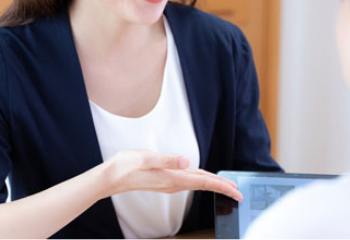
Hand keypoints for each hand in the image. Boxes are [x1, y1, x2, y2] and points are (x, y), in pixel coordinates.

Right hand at [101, 150, 242, 200]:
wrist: (110, 178)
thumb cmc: (125, 167)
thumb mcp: (145, 158)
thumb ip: (166, 159)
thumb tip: (185, 161)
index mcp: (172, 178)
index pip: (203, 181)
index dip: (222, 186)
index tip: (236, 191)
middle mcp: (173, 183)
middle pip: (203, 184)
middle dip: (222, 187)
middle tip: (239, 192)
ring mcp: (168, 183)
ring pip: (197, 184)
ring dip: (213, 185)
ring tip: (226, 186)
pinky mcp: (164, 181)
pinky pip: (188, 182)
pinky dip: (201, 181)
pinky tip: (202, 179)